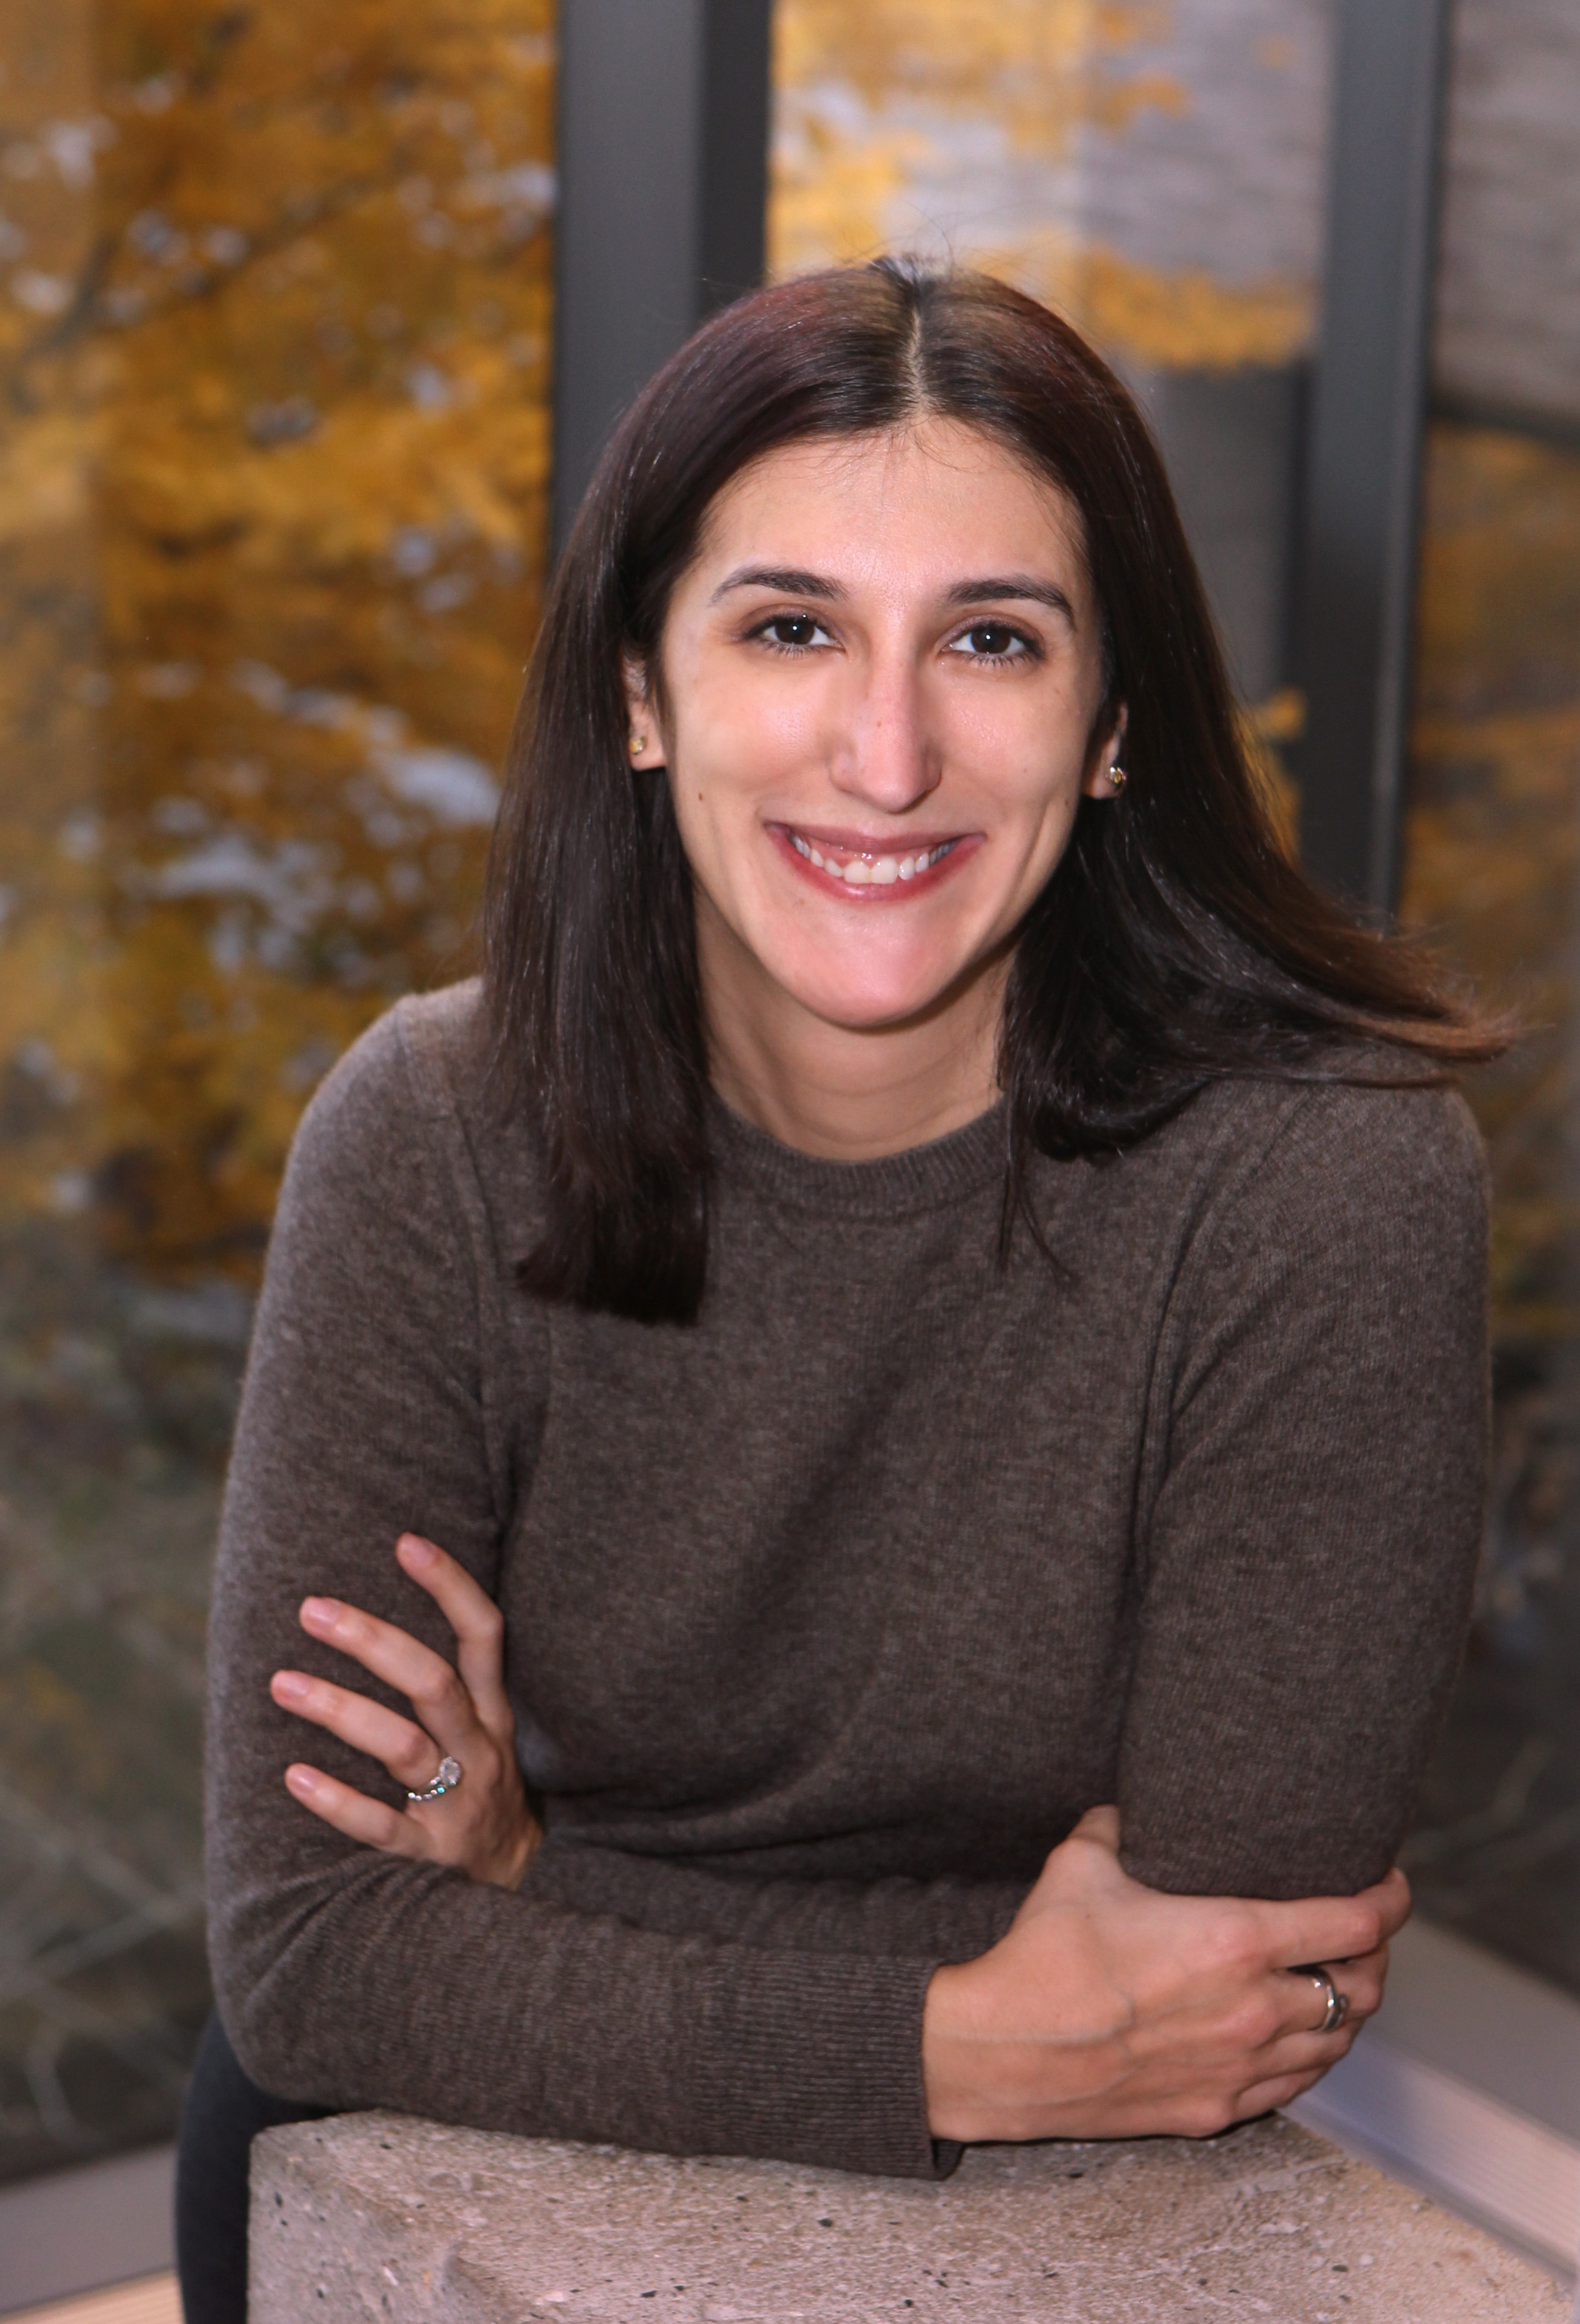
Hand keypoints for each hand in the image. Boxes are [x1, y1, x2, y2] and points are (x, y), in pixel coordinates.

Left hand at [270, 1533, 542, 1889]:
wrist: (514, 1892)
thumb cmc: (479, 1789)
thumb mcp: (484, 1729)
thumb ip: (450, 1680)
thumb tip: (377, 1609)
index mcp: (493, 1713)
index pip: (484, 1635)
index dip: (451, 1586)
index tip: (406, 1541)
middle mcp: (479, 1751)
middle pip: (433, 1684)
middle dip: (374, 1641)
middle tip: (312, 1610)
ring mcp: (456, 1804)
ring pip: (403, 1747)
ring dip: (341, 1711)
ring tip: (282, 1684)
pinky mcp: (428, 1856)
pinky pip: (381, 1826)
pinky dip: (338, 1801)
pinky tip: (294, 1776)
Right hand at [923, 1805, 1405, 2142]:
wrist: (1002, 2051)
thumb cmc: (1042, 1955)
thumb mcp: (1083, 1862)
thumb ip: (1120, 1825)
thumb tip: (1130, 1806)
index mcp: (1234, 1941)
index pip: (1353, 1924)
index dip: (1388, 1900)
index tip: (1391, 1883)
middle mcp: (1253, 2010)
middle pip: (1363, 1989)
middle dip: (1377, 1956)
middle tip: (1365, 1932)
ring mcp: (1239, 2068)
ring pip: (1337, 2044)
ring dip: (1348, 2010)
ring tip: (1337, 1981)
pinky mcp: (1215, 2109)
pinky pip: (1293, 2087)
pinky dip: (1310, 2057)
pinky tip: (1296, 2036)